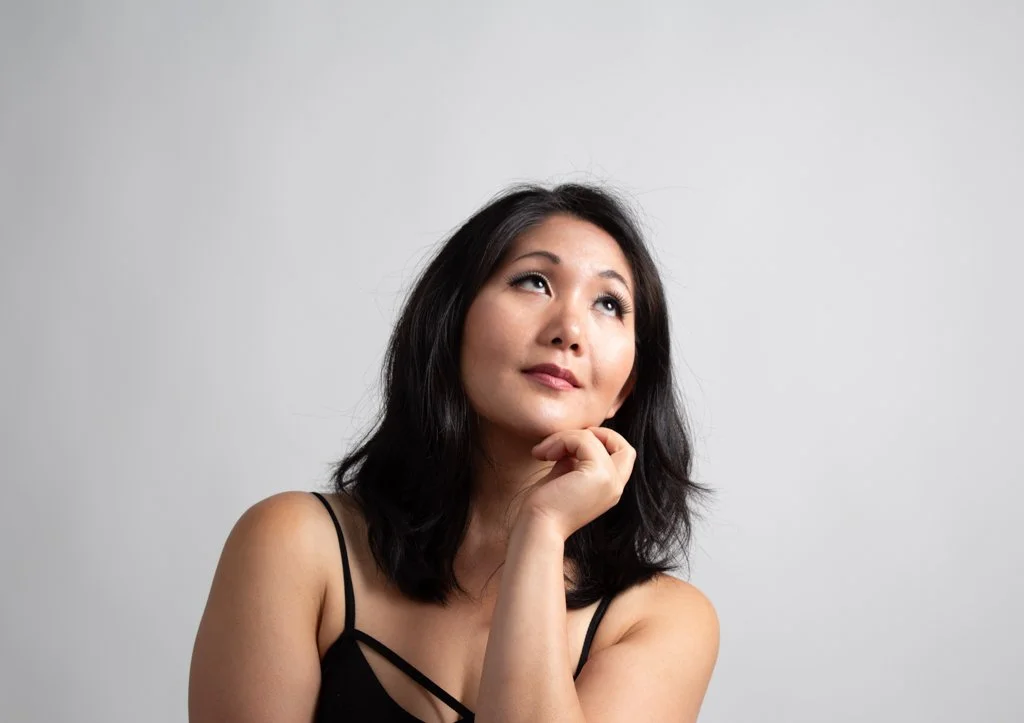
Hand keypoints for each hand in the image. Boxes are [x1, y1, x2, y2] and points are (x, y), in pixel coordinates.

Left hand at [518, 426, 636, 540]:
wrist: (537, 528)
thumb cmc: (544, 507)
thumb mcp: (565, 478)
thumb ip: (574, 460)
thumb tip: (571, 441)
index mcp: (610, 489)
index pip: (623, 455)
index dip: (602, 440)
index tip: (569, 445)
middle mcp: (616, 486)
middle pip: (623, 445)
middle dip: (595, 434)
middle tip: (564, 441)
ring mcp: (611, 481)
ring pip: (594, 438)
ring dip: (565, 437)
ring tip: (544, 451)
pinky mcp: (599, 475)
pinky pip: (584, 440)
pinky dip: (562, 440)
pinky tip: (544, 454)